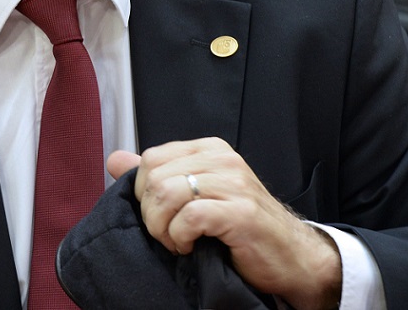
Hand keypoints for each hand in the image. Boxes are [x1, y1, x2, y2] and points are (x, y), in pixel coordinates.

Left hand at [107, 138, 340, 309]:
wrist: (292, 257)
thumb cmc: (243, 230)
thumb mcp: (198, 196)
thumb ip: (158, 176)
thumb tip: (115, 160)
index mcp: (210, 150)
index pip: (151, 158)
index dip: (144, 193)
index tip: (161, 216)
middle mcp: (222, 159)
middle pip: (154, 176)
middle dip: (151, 214)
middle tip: (169, 234)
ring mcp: (234, 183)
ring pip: (166, 194)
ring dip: (163, 228)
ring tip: (178, 241)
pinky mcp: (240, 212)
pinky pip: (188, 217)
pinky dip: (180, 238)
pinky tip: (191, 247)